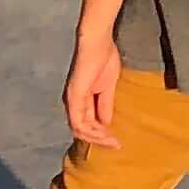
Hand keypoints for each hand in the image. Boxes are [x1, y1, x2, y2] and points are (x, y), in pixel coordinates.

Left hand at [63, 26, 122, 146]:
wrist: (98, 43)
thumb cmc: (104, 58)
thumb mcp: (108, 86)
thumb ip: (105, 104)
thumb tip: (107, 123)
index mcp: (80, 100)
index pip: (88, 124)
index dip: (101, 134)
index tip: (116, 140)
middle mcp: (73, 103)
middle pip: (83, 130)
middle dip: (100, 139)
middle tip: (116, 145)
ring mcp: (72, 101)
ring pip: (80, 129)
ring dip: (97, 137)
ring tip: (113, 141)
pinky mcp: (74, 98)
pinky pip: (79, 121)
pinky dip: (91, 130)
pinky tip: (105, 132)